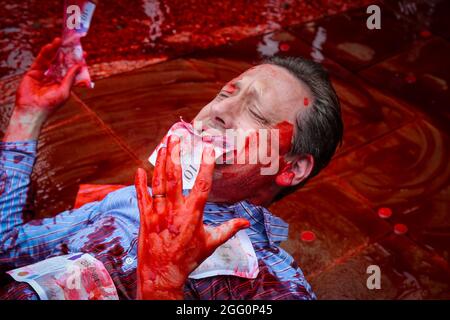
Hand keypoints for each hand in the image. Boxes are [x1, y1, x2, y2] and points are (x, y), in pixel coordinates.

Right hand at [3, 37, 82, 141]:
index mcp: (64, 83)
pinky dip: (45, 53)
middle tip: (71, 42)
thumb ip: (70, 77)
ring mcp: (44, 74)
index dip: (77, 61)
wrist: (33, 110)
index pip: (72, 70)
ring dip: (55, 50)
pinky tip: (50, 46)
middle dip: (66, 53)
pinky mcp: (34, 72)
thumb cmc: (51, 104)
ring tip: (59, 41)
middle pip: (61, 62)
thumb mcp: (64, 90)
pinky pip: (40, 60)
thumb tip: (79, 66)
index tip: (84, 53)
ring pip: (51, 59)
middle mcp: (54, 77)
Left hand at [134, 136, 249, 299]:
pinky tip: (138, 170)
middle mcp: (174, 211)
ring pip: (158, 183)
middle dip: (175, 154)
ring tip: (163, 146)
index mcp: (192, 215)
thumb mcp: (211, 243)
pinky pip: (141, 197)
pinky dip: (139, 183)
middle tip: (176, 137)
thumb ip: (229, 229)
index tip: (208, 150)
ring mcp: (157, 213)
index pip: (201, 185)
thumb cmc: (188, 259)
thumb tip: (246, 223)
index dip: (205, 166)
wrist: (162, 275)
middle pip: (174, 177)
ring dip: (159, 163)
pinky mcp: (145, 218)